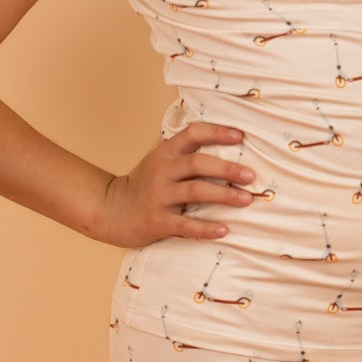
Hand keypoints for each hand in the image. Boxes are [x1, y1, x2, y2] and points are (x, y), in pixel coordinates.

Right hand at [89, 121, 255, 248]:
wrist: (110, 210)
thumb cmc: (144, 184)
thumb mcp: (159, 160)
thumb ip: (184, 151)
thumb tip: (225, 139)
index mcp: (165, 153)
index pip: (192, 133)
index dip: (216, 132)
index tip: (240, 135)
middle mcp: (162, 171)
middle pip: (198, 163)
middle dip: (227, 168)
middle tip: (250, 175)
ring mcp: (158, 196)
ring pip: (195, 192)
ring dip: (224, 196)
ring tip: (246, 200)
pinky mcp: (157, 221)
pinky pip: (185, 225)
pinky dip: (206, 228)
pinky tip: (224, 230)